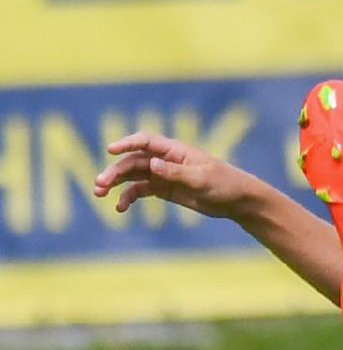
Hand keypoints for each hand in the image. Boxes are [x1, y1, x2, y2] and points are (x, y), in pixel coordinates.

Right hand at [94, 131, 269, 224]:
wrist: (237, 200)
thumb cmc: (224, 184)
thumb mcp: (201, 179)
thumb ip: (175, 173)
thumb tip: (152, 164)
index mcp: (175, 150)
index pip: (145, 141)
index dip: (126, 143)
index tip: (110, 150)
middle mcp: (165, 159)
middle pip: (133, 161)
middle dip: (115, 171)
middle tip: (99, 184)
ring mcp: (162, 174)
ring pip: (132, 175)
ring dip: (116, 183)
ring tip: (100, 194)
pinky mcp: (163, 189)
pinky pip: (140, 190)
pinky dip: (129, 197)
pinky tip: (120, 207)